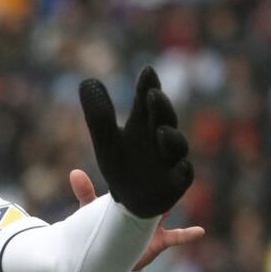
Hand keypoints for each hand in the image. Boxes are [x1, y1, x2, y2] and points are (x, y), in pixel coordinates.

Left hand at [69, 169, 202, 271]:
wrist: (110, 257)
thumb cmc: (103, 230)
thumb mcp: (91, 212)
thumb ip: (85, 193)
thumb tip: (74, 172)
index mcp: (133, 198)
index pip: (142, 179)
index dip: (147, 168)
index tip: (154, 152)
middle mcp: (147, 208)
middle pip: (157, 192)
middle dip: (162, 181)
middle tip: (171, 165)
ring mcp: (155, 224)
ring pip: (167, 210)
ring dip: (170, 204)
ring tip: (179, 192)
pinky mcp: (160, 240)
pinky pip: (177, 237)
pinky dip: (188, 234)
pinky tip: (199, 231)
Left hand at [79, 66, 193, 217]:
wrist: (131, 200)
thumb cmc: (122, 165)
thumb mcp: (106, 141)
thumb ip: (99, 115)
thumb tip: (86, 82)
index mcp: (145, 124)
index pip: (148, 100)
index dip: (148, 86)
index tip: (146, 70)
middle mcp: (162, 138)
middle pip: (165, 119)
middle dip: (161, 107)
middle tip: (152, 94)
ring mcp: (172, 159)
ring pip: (177, 147)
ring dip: (171, 139)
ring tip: (160, 131)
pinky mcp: (177, 182)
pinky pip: (184, 175)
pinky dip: (182, 170)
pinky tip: (180, 166)